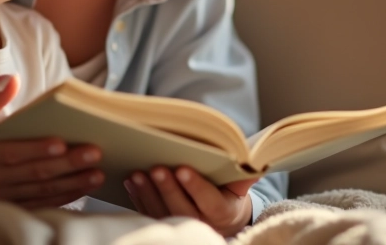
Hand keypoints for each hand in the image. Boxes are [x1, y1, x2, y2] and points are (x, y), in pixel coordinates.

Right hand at [0, 74, 103, 214]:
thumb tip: (11, 78)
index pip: (11, 153)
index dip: (36, 149)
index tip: (62, 141)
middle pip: (32, 174)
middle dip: (66, 164)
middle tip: (95, 153)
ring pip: (40, 193)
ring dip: (71, 184)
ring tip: (97, 173)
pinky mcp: (6, 208)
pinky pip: (38, 205)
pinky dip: (62, 199)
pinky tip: (83, 189)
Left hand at [124, 166, 255, 237]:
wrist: (221, 219)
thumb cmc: (228, 194)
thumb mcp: (240, 186)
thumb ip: (245, 175)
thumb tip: (254, 160)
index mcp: (221, 213)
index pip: (209, 201)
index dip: (196, 186)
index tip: (183, 168)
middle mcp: (200, 224)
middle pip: (181, 208)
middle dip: (167, 188)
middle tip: (156, 168)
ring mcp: (181, 226)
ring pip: (162, 212)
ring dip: (148, 193)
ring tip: (137, 174)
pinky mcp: (165, 225)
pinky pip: (149, 214)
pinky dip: (138, 199)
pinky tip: (131, 183)